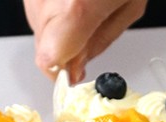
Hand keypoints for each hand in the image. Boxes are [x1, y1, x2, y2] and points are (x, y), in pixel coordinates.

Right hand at [24, 0, 146, 81]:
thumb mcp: (130, 5)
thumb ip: (100, 42)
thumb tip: (78, 67)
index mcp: (76, 8)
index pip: (50, 62)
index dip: (64, 72)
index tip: (76, 72)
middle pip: (41, 47)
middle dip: (64, 51)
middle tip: (88, 33)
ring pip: (36, 28)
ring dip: (57, 29)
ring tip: (82, 6)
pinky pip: (35, 9)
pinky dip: (52, 10)